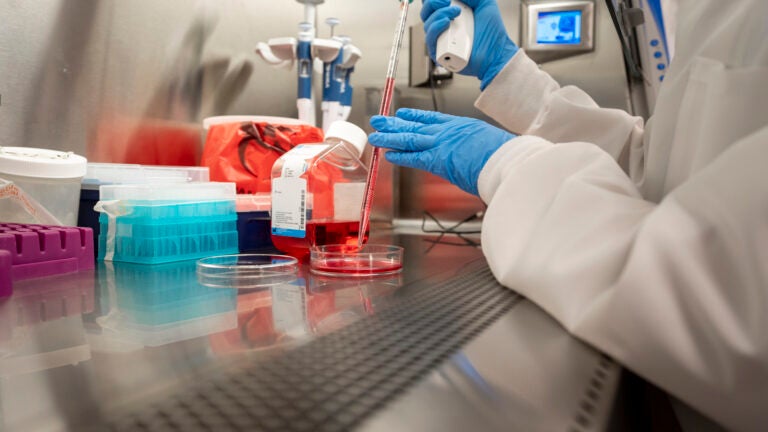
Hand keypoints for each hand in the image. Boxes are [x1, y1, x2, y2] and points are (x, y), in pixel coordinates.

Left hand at [369, 108, 515, 194]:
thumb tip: (476, 158)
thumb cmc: (507, 156)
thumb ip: (478, 148)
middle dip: (396, 124)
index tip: (403, 114)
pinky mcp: (438, 159)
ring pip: (410, 139)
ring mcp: (442, 144)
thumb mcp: (492, 144)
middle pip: (416, 126)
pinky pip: (414, 157)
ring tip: (376, 135)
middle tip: (380, 120)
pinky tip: (388, 154)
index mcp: (463, 126)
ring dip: (391, 137)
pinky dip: (400, 156)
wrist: (509, 160)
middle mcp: (449, 132)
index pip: (433, 120)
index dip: (415, 117)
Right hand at [421, 0, 517, 88]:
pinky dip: (435, 28)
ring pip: (427, 24)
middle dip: (433, 2)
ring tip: (456, 12)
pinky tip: (446, 22)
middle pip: (426, 12)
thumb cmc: (491, 32)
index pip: (432, 4)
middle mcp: (442, 27)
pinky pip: (430, 40)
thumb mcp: (484, 3)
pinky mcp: (440, 53)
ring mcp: (441, 40)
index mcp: (449, 14)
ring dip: (439, 13)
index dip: (432, 0)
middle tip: (447, 1)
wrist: (496, 52)